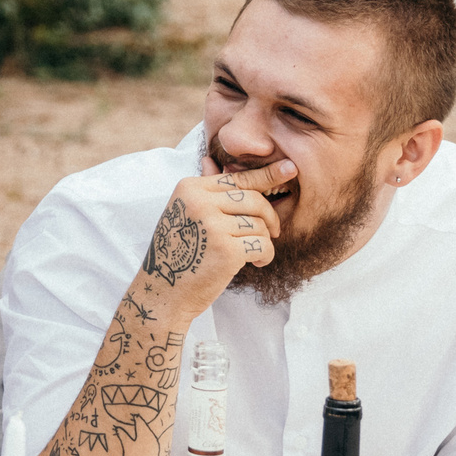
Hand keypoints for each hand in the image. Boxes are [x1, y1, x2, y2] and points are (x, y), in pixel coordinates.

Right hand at [137, 159, 291, 315]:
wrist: (164, 293)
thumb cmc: (178, 254)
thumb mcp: (186, 215)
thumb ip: (208, 193)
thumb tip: (219, 162)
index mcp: (190, 188)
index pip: (236, 179)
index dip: (267, 175)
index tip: (291, 168)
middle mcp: (199, 202)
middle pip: (254, 199)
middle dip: (270, 217)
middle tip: (273, 232)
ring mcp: (212, 225)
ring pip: (259, 224)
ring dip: (264, 241)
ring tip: (253, 254)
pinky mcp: (226, 250)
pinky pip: (262, 245)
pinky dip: (266, 255)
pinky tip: (256, 263)